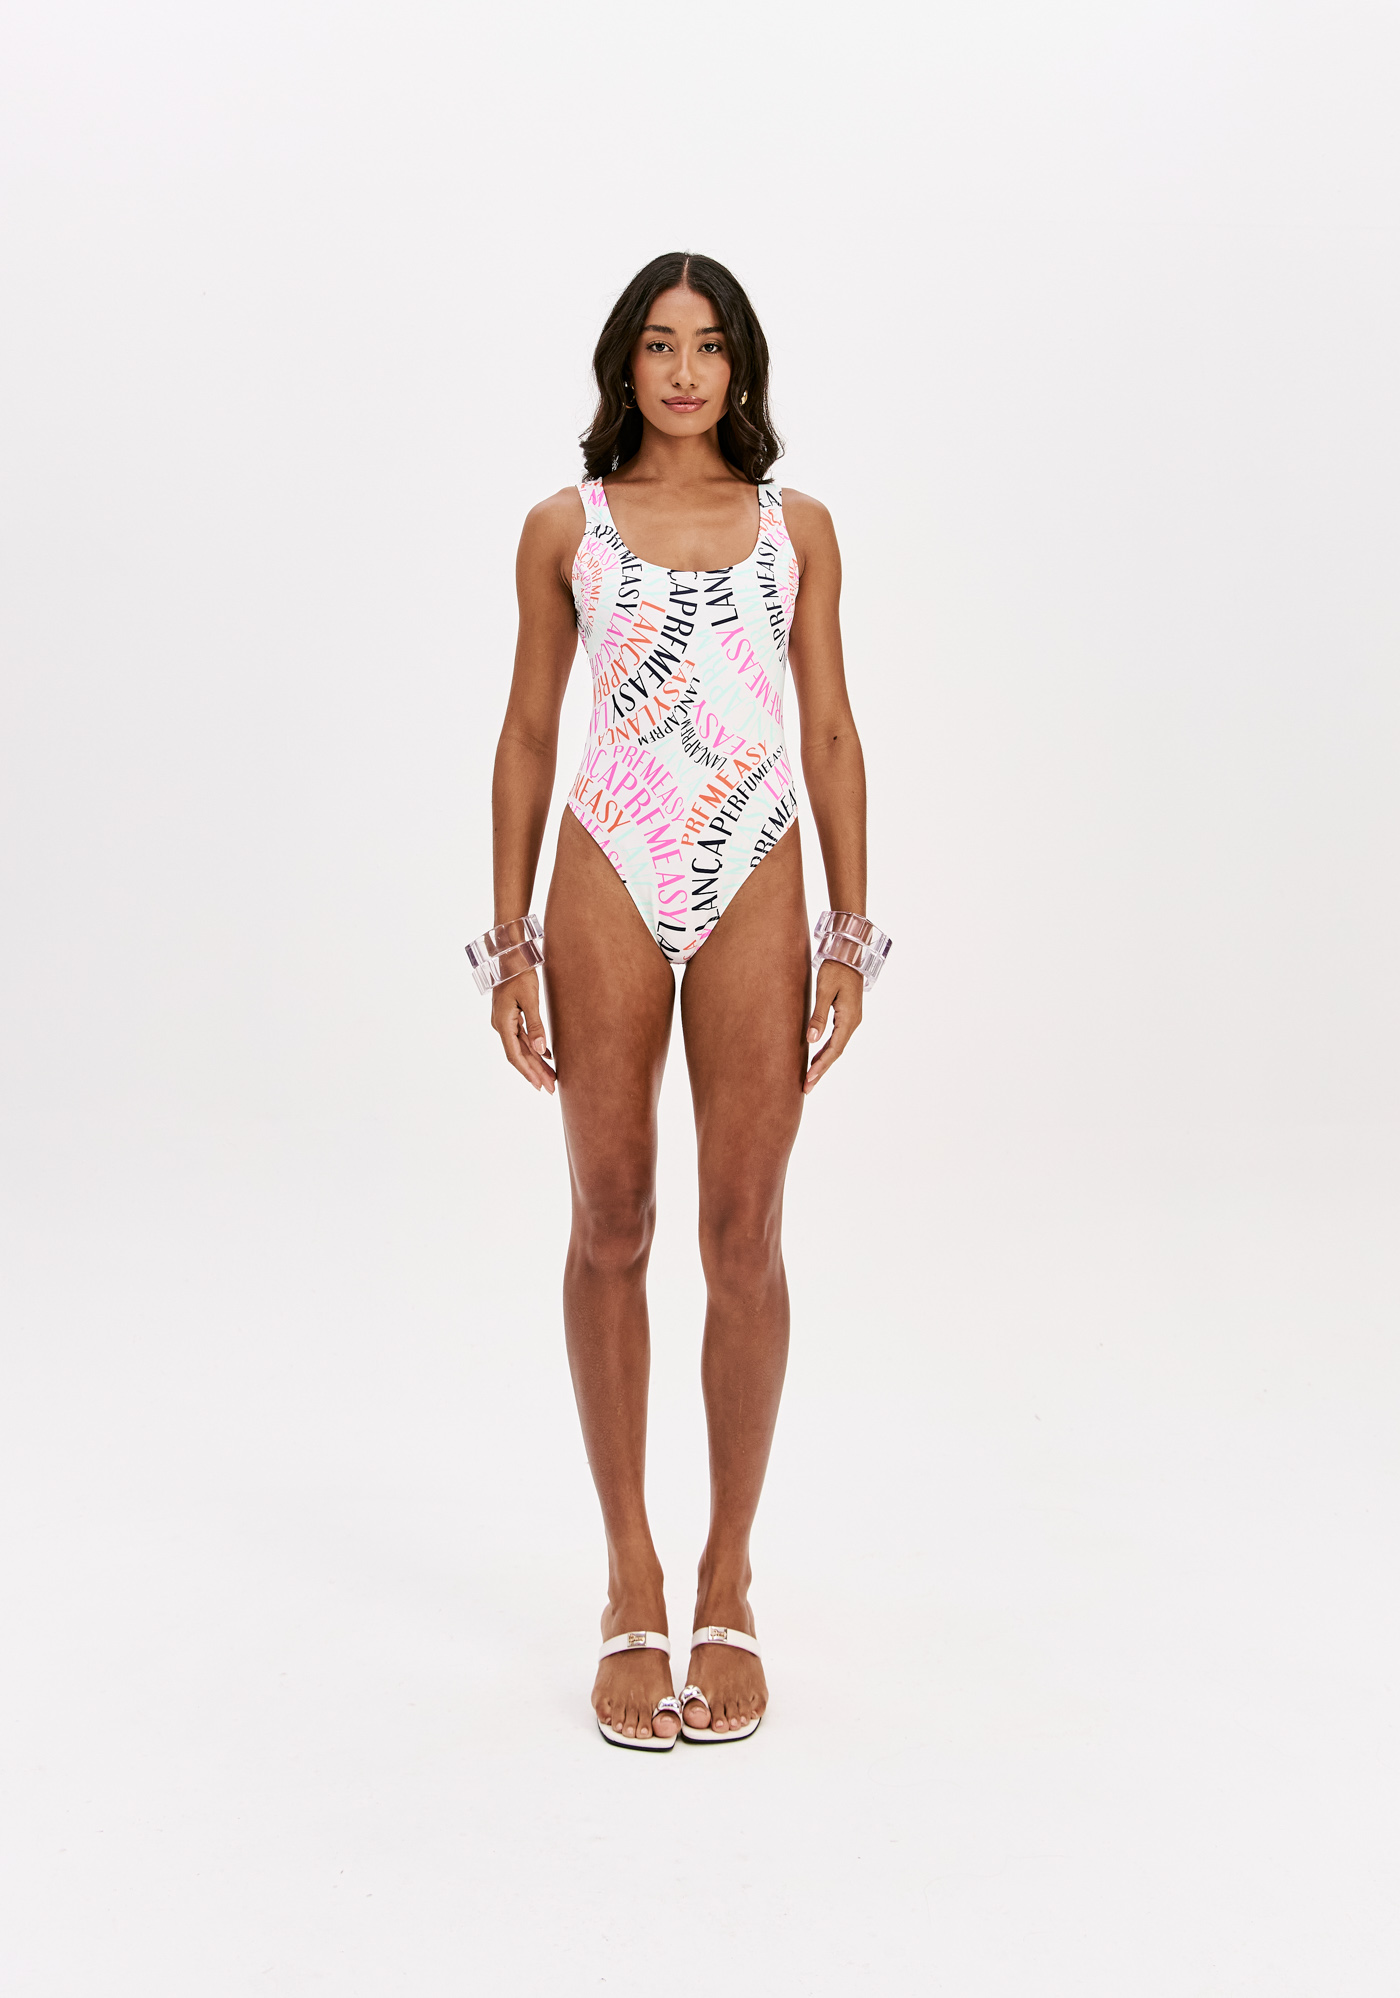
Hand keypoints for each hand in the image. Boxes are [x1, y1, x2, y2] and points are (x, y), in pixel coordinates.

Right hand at [490, 969, 555, 1093]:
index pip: (514, 1055)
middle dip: (535, 1073)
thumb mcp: (530, 998)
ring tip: (550, 1078)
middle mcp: (501, 1025)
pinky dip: (534, 1049)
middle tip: (551, 1089)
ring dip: (536, 1063)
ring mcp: (505, 1022)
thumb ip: (535, 1025)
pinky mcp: (511, 1016)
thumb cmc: (519, 972)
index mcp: (503, 1023)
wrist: (510, 954)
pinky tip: (546, 1058)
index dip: (527, 1072)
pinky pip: (522, 1038)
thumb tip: (541, 1049)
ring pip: (521, 1048)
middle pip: (519, 1055)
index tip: (539, 1085)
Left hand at [804, 961, 863, 1091]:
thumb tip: (812, 1040)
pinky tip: (816, 1059)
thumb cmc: (836, 969)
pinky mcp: (846, 1016)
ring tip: (809, 1079)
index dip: (821, 1066)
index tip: (808, 1079)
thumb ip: (819, 1015)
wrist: (849, 955)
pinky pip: (836, 1039)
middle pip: (836, 1053)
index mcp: (849, 1018)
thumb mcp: (825, 990)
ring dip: (823, 1063)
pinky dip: (826, 1052)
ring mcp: (851, 1020)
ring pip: (836, 1047)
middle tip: (806, 1088)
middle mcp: (852, 1022)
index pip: (834, 1049)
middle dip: (820, 1071)